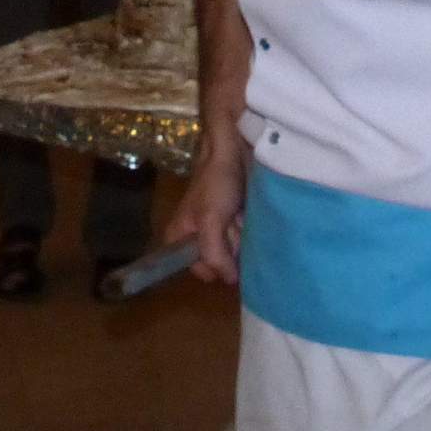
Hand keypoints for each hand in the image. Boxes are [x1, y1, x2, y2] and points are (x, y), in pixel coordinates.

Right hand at [165, 135, 246, 284]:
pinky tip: (250, 215)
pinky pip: (245, 240)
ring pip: (235, 251)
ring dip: (243, 236)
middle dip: (232, 245)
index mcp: (180, 238)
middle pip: (220, 261)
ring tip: (243, 214)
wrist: (234, 150)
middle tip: (235, 221)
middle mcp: (197, 238)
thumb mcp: (210, 219)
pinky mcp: (235, 224)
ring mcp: (218, 232)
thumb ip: (214, 253)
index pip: (199, 269)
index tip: (225, 243)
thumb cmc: (216, 183)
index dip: (215, 263)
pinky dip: (251, 230)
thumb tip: (229, 280)